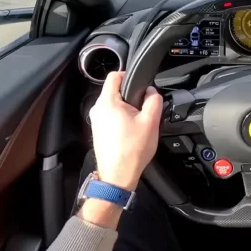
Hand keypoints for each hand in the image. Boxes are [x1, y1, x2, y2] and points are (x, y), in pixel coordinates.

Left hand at [88, 71, 162, 190]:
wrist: (118, 175)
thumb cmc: (132, 151)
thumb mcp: (151, 122)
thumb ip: (154, 101)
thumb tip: (152, 92)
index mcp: (107, 102)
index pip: (114, 75)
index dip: (129, 75)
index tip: (140, 84)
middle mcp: (97, 109)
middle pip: (114, 91)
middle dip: (130, 96)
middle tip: (143, 109)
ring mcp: (96, 121)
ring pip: (113, 105)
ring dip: (126, 110)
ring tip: (138, 124)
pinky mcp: (98, 131)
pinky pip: (110, 117)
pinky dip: (121, 120)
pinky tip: (131, 133)